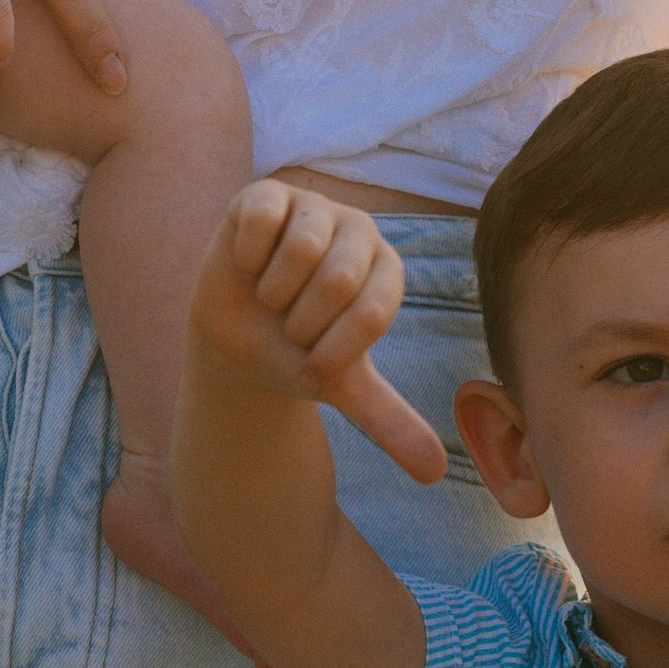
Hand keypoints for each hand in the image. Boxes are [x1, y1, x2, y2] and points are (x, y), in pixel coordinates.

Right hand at [189, 182, 449, 486]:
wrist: (234, 337)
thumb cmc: (294, 353)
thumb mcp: (342, 388)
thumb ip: (389, 422)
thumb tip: (435, 472)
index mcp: (386, 271)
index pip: (373, 312)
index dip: (333, 350)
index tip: (312, 362)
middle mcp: (358, 230)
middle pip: (339, 279)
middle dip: (301, 322)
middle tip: (289, 324)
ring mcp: (313, 206)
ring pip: (300, 248)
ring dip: (273, 291)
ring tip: (270, 296)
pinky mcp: (267, 194)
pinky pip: (261, 220)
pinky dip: (247, 256)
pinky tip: (247, 266)